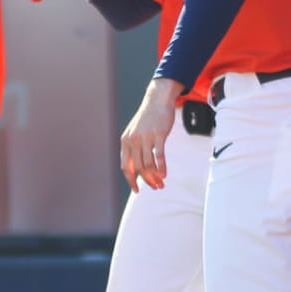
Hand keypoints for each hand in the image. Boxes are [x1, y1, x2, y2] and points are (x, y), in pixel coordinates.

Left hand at [119, 78, 178, 193]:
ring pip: (149, 165)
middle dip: (147, 181)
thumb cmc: (147, 120)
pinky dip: (162, 168)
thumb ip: (133, 149)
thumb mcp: (135, 133)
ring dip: (155, 177)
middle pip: (139, 168)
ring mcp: (145, 137)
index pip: (126, 167)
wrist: (157, 101)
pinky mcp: (158, 135)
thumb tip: (135, 170)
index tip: (137, 190)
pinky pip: (159, 156)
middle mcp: (133, 140)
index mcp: (125, 142)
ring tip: (161, 183)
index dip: (131, 181)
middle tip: (156, 187)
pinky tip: (165, 174)